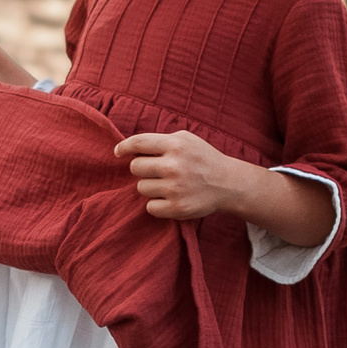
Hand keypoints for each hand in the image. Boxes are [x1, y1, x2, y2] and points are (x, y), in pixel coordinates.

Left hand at [113, 130, 259, 221]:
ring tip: (167, 184)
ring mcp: (175, 188)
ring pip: (141, 188)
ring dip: (150, 187)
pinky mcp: (177, 208)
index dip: (124, 147)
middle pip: (135, 168)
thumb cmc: (202, 158)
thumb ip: (161, 141)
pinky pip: (149, 207)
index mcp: (175, 145)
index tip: (118, 152)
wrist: (228, 183)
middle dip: (142, 169)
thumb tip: (131, 148)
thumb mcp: (186, 139)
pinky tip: (169, 198)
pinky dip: (156, 204)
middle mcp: (174, 166)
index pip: (138, 143)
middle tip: (155, 171)